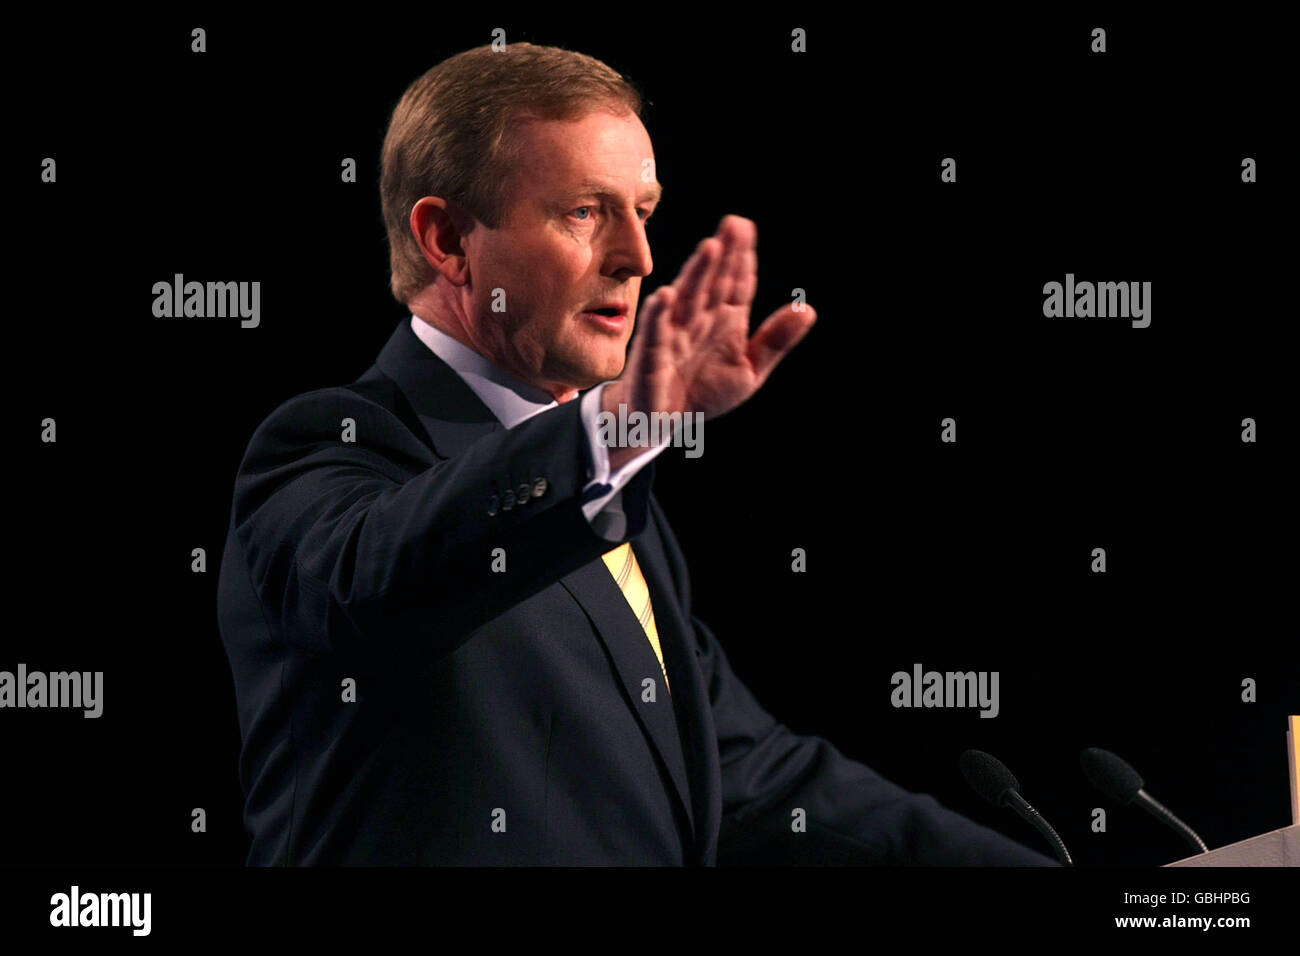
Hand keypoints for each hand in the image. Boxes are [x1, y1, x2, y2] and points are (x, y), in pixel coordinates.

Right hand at [604, 215, 815, 433]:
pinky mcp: (653, 356)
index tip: (746, 229)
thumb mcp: (750, 370)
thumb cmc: (703, 392)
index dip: (743, 259)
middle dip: (724, 254)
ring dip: (697, 274)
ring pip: (688, 299)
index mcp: (725, 321)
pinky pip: (655, 332)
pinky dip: (659, 314)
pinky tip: (666, 295)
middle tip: (734, 224)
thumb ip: (776, 340)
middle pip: (714, 283)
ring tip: (710, 248)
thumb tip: (808, 309)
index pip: (737, 284)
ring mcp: (674, 335)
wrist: (663, 422)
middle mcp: (699, 320)